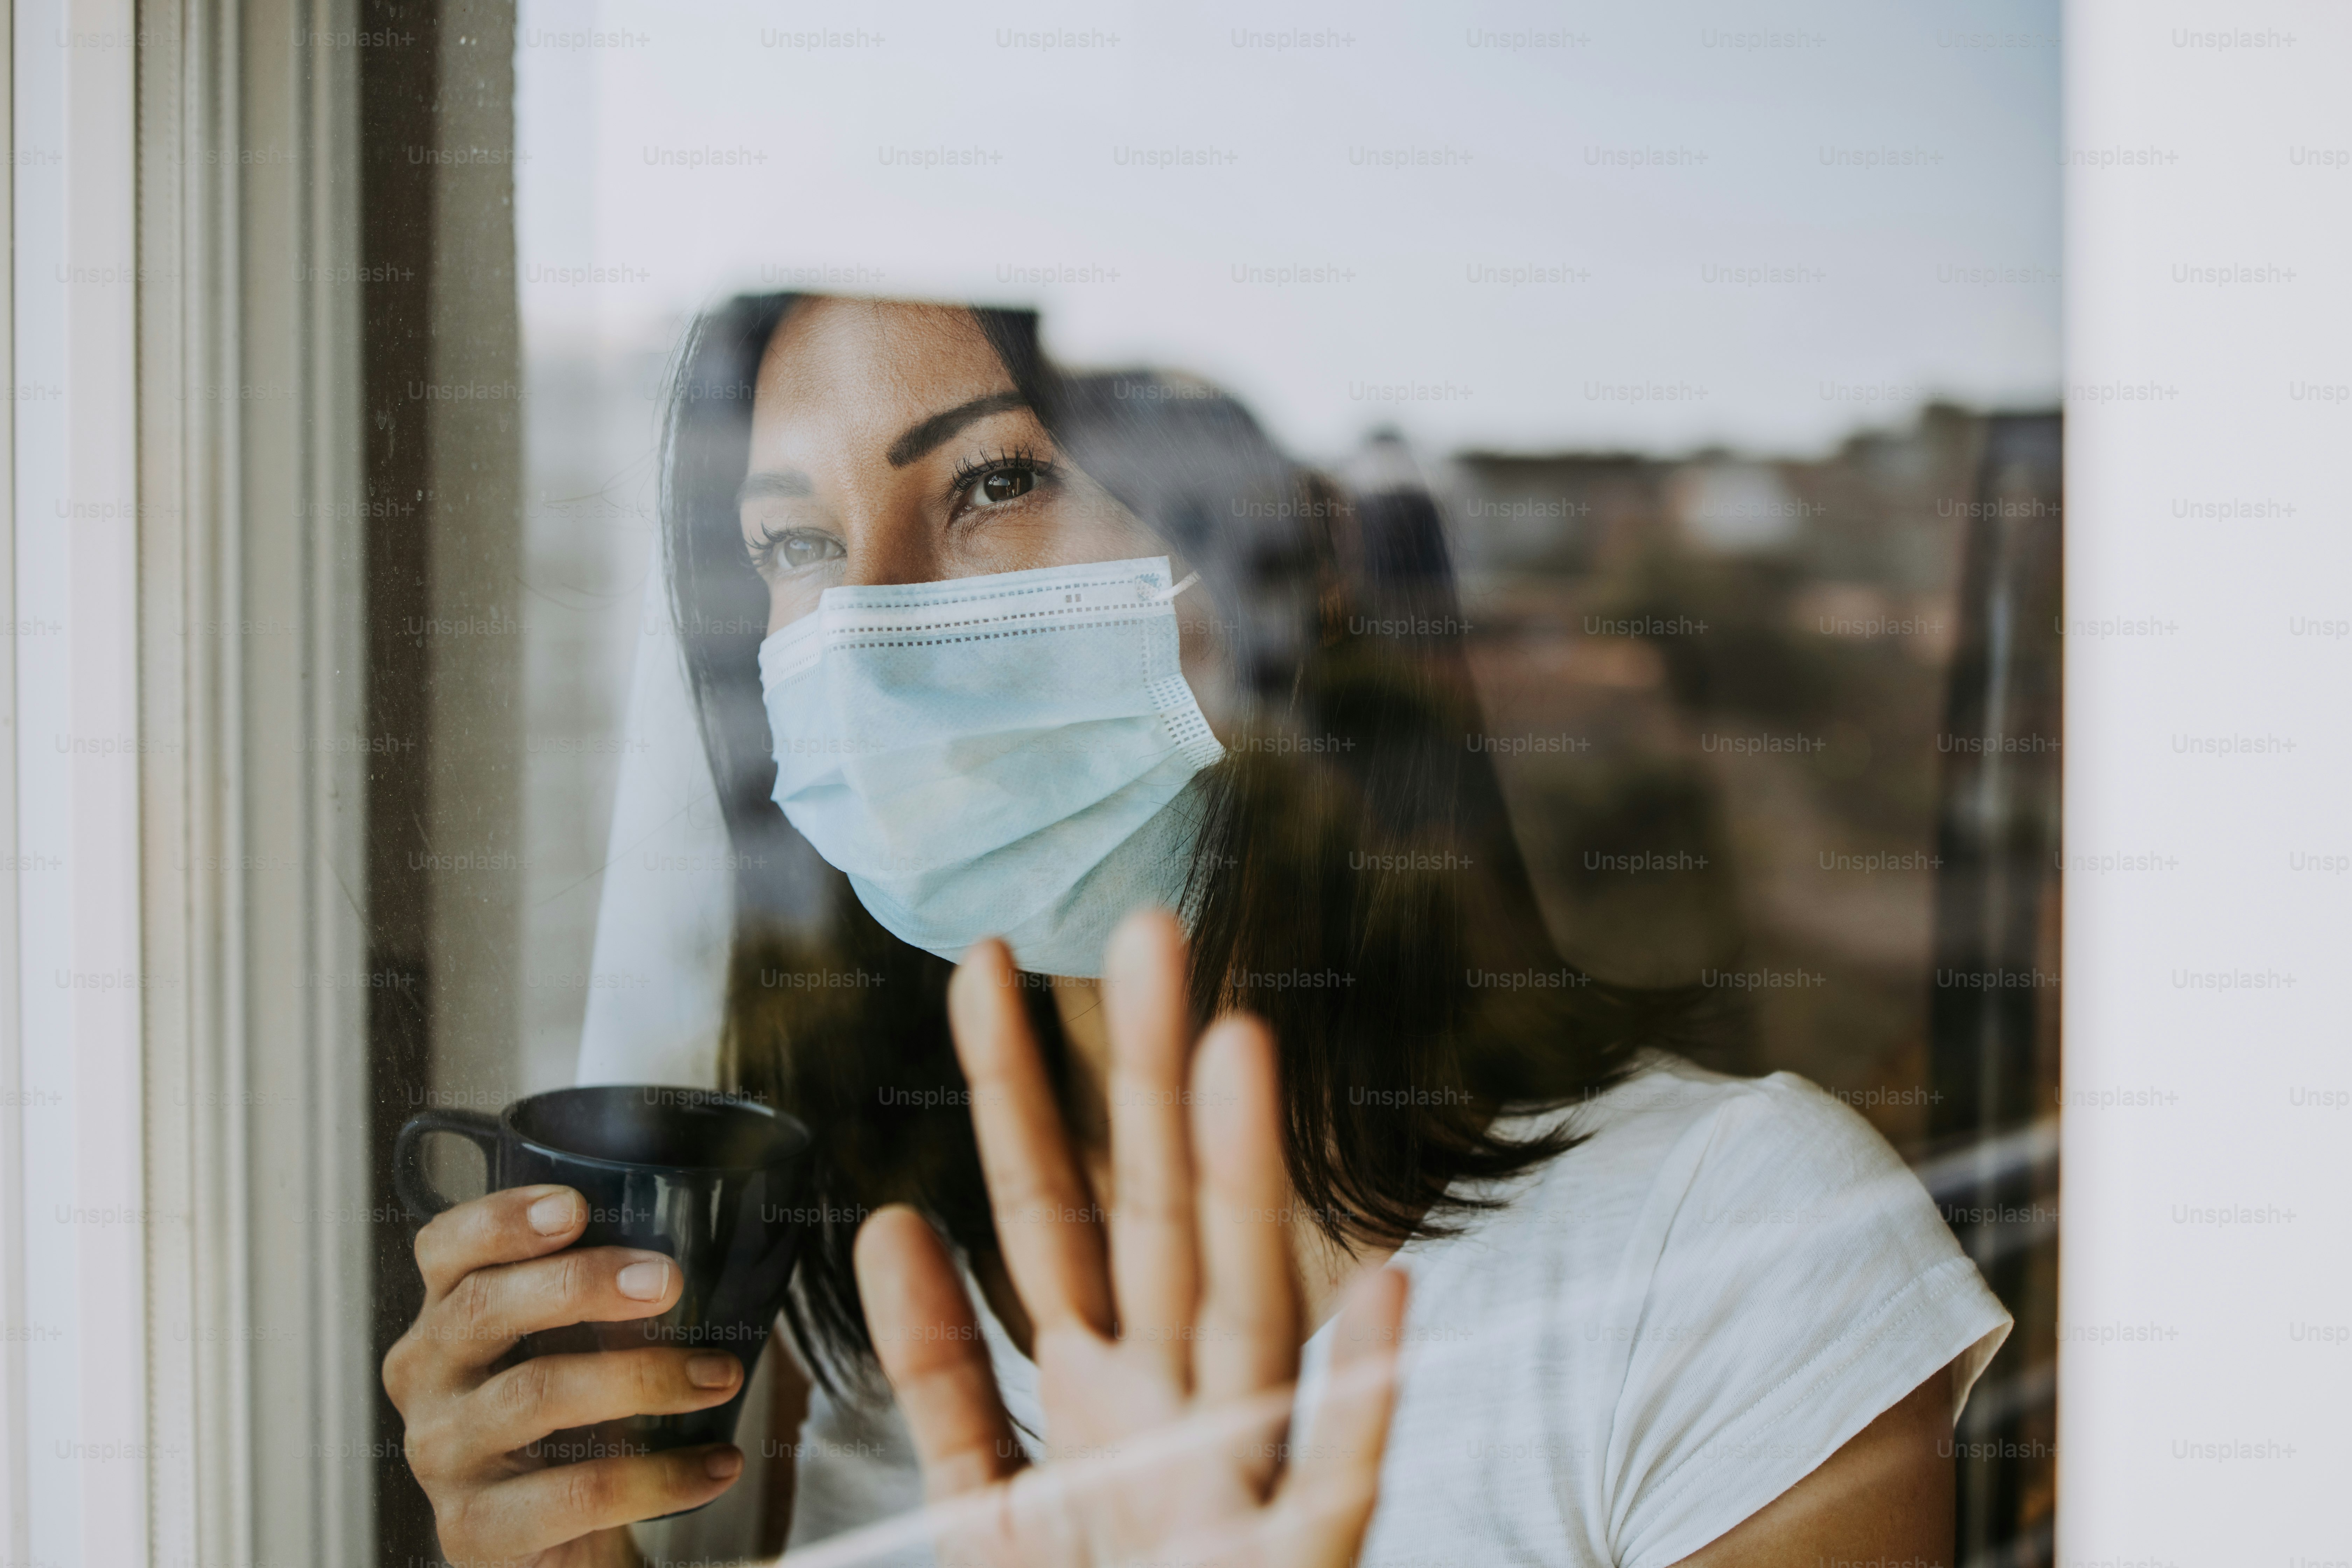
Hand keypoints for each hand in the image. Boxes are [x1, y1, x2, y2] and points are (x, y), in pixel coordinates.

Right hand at [382, 1186, 748, 1566]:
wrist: (553, 1541)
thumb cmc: (573, 1423)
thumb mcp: (574, 1349)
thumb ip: (606, 1296)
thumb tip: (707, 1243)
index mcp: (445, 1318)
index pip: (444, 1249)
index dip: (500, 1220)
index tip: (576, 1205)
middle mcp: (426, 1381)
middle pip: (483, 1309)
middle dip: (582, 1284)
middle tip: (669, 1281)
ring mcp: (442, 1458)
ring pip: (533, 1394)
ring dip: (642, 1377)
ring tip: (719, 1376)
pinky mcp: (475, 1530)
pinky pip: (576, 1494)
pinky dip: (660, 1478)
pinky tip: (717, 1464)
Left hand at [851, 911, 1406, 1567]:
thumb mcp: (988, 1507)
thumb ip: (947, 1374)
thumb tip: (892, 1221)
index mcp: (1100, 1396)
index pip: (1047, 1210)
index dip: (1014, 1091)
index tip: (981, 966)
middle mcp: (1175, 1411)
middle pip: (1159, 1217)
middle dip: (1147, 1077)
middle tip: (1144, 922)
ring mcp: (1239, 1484)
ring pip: (1248, 1311)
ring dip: (1250, 1185)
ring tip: (1243, 1049)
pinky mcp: (1297, 1566)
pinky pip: (1338, 1480)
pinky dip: (1368, 1396)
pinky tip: (1398, 1296)